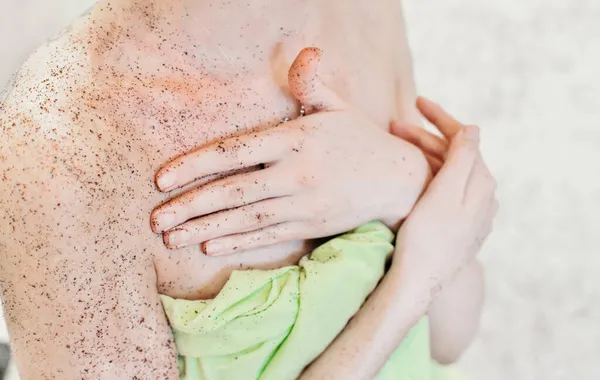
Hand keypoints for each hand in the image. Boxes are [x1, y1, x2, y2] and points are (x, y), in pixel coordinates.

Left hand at [150, 48, 428, 254]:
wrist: (399, 182)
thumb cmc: (360, 140)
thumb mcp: (337, 108)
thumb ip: (312, 84)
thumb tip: (304, 53)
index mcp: (296, 139)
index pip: (234, 151)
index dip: (195, 165)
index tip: (161, 179)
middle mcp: (297, 173)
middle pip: (233, 191)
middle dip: (190, 205)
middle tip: (155, 219)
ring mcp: (304, 204)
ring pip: (246, 219)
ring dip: (205, 229)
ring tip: (169, 238)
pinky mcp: (311, 226)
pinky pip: (268, 236)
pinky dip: (238, 242)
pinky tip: (209, 245)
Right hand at [394, 98, 497, 295]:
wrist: (420, 282)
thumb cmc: (427, 238)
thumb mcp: (444, 192)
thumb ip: (462, 157)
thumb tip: (473, 128)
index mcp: (481, 183)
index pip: (463, 138)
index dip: (439, 117)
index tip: (416, 102)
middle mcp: (482, 196)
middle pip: (453, 154)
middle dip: (424, 136)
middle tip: (393, 126)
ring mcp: (471, 211)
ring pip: (448, 171)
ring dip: (424, 154)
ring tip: (396, 145)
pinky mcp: (458, 224)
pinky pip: (445, 188)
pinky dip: (428, 173)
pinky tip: (411, 172)